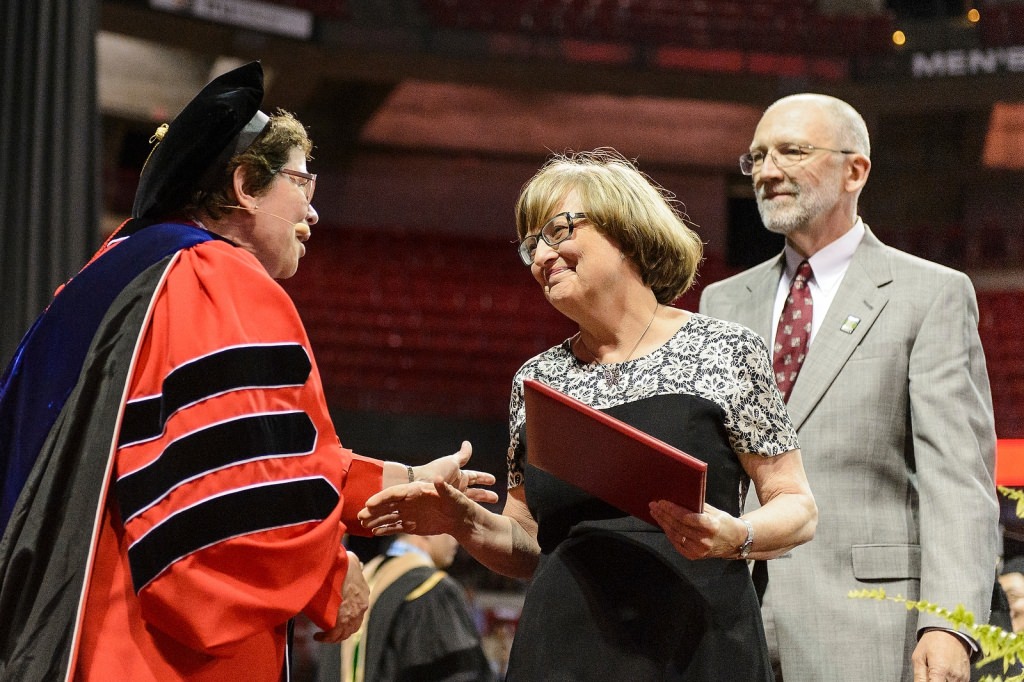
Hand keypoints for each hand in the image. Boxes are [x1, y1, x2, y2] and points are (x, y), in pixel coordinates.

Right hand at [314, 551, 368, 642]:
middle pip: (353, 626)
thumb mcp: (355, 563)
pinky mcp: (341, 621)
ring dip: (333, 636)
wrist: (340, 569)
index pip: (359, 611)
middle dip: (342, 630)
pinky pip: (333, 635)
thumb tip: (358, 565)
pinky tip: (317, 636)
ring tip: (323, 635)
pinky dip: (325, 638)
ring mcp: (351, 616)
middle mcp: (360, 608)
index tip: (340, 616)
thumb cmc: (345, 563)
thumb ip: (357, 566)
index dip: (350, 616)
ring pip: (344, 634)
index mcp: (364, 595)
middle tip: (331, 629)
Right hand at [359, 478, 475, 537]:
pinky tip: (375, 532)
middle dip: (373, 510)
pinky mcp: (411, 525)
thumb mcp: (452, 495)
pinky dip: (385, 530)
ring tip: (364, 525)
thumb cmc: (458, 503)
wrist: (460, 519)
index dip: (381, 498)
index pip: (395, 493)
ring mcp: (408, 513)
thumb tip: (439, 478)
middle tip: (360, 516)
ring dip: (376, 520)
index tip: (369, 503)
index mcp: (416, 491)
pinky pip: (395, 527)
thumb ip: (444, 488)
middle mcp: (409, 501)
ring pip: (388, 517)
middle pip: (387, 505)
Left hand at [413, 441, 497, 504]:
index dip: (484, 478)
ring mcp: (454, 498)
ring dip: (480, 504)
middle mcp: (458, 487)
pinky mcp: (449, 507)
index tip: (494, 480)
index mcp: (459, 476)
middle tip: (496, 498)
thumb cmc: (435, 472)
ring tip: (488, 510)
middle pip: (475, 492)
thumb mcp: (452, 462)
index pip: (475, 477)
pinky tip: (476, 517)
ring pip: (470, 501)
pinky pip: (462, 510)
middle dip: (485, 494)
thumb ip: (462, 455)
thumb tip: (468, 443)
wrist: (418, 485)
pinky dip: (470, 512)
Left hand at [648, 500, 746, 559]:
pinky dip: (669, 533)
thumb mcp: (714, 511)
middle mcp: (704, 540)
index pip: (687, 517)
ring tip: (655, 513)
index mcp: (711, 526)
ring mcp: (698, 550)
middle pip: (678, 526)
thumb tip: (679, 496)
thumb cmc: (724, 522)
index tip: (662, 502)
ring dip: (663, 523)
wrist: (735, 542)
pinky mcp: (694, 556)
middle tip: (654, 505)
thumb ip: (698, 506)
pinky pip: (677, 543)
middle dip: (664, 514)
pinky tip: (663, 524)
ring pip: (675, 535)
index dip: (672, 509)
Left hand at [911, 630, 969, 681]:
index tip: (926, 680)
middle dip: (934, 681)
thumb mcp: (918, 657)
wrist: (950, 632)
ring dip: (942, 681)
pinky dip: (949, 681)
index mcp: (940, 671)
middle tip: (930, 674)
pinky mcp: (966, 678)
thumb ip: (919, 676)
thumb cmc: (932, 642)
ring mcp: (962, 678)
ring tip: (937, 672)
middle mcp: (953, 677)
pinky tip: (944, 673)